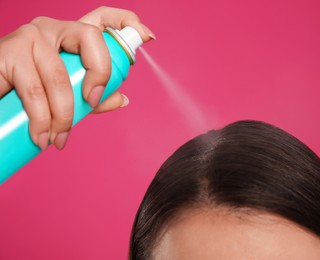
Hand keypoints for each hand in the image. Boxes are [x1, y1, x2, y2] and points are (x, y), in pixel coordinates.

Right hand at [0, 6, 154, 149]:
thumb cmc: (29, 93)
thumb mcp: (69, 95)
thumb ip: (94, 96)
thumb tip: (122, 99)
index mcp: (71, 37)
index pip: (101, 18)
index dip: (126, 21)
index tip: (148, 36)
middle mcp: (53, 30)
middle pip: (91, 37)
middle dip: (100, 76)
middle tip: (90, 103)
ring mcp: (30, 37)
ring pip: (61, 76)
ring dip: (64, 115)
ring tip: (58, 138)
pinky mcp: (8, 52)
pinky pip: (35, 90)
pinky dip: (42, 120)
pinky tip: (42, 136)